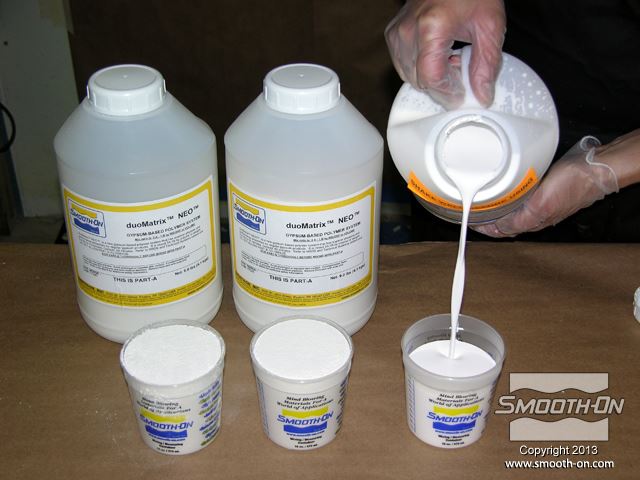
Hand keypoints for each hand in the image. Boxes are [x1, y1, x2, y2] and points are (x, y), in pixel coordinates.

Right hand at [385, 0, 505, 108]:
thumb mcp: (489, 26)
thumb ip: (487, 65)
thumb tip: (482, 95)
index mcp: (431, 28)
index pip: (432, 78)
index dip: (448, 92)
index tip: (461, 94)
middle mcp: (408, 31)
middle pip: (420, 81)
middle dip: (442, 83)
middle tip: (461, 67)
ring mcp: (397, 34)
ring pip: (410, 77)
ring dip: (430, 76)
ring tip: (449, 57)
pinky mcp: (392, 35)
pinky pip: (403, 66)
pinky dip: (419, 67)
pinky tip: (436, 53)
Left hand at [472, 132, 639, 236]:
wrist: (598, 170)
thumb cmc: (574, 183)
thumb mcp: (541, 204)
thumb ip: (520, 218)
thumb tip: (499, 228)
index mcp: (532, 220)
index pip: (501, 230)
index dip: (484, 228)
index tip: (470, 223)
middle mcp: (536, 216)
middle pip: (506, 224)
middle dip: (488, 222)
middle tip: (473, 214)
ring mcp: (543, 206)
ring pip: (514, 213)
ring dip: (498, 212)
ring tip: (484, 206)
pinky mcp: (547, 194)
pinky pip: (524, 201)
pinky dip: (511, 201)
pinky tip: (507, 194)